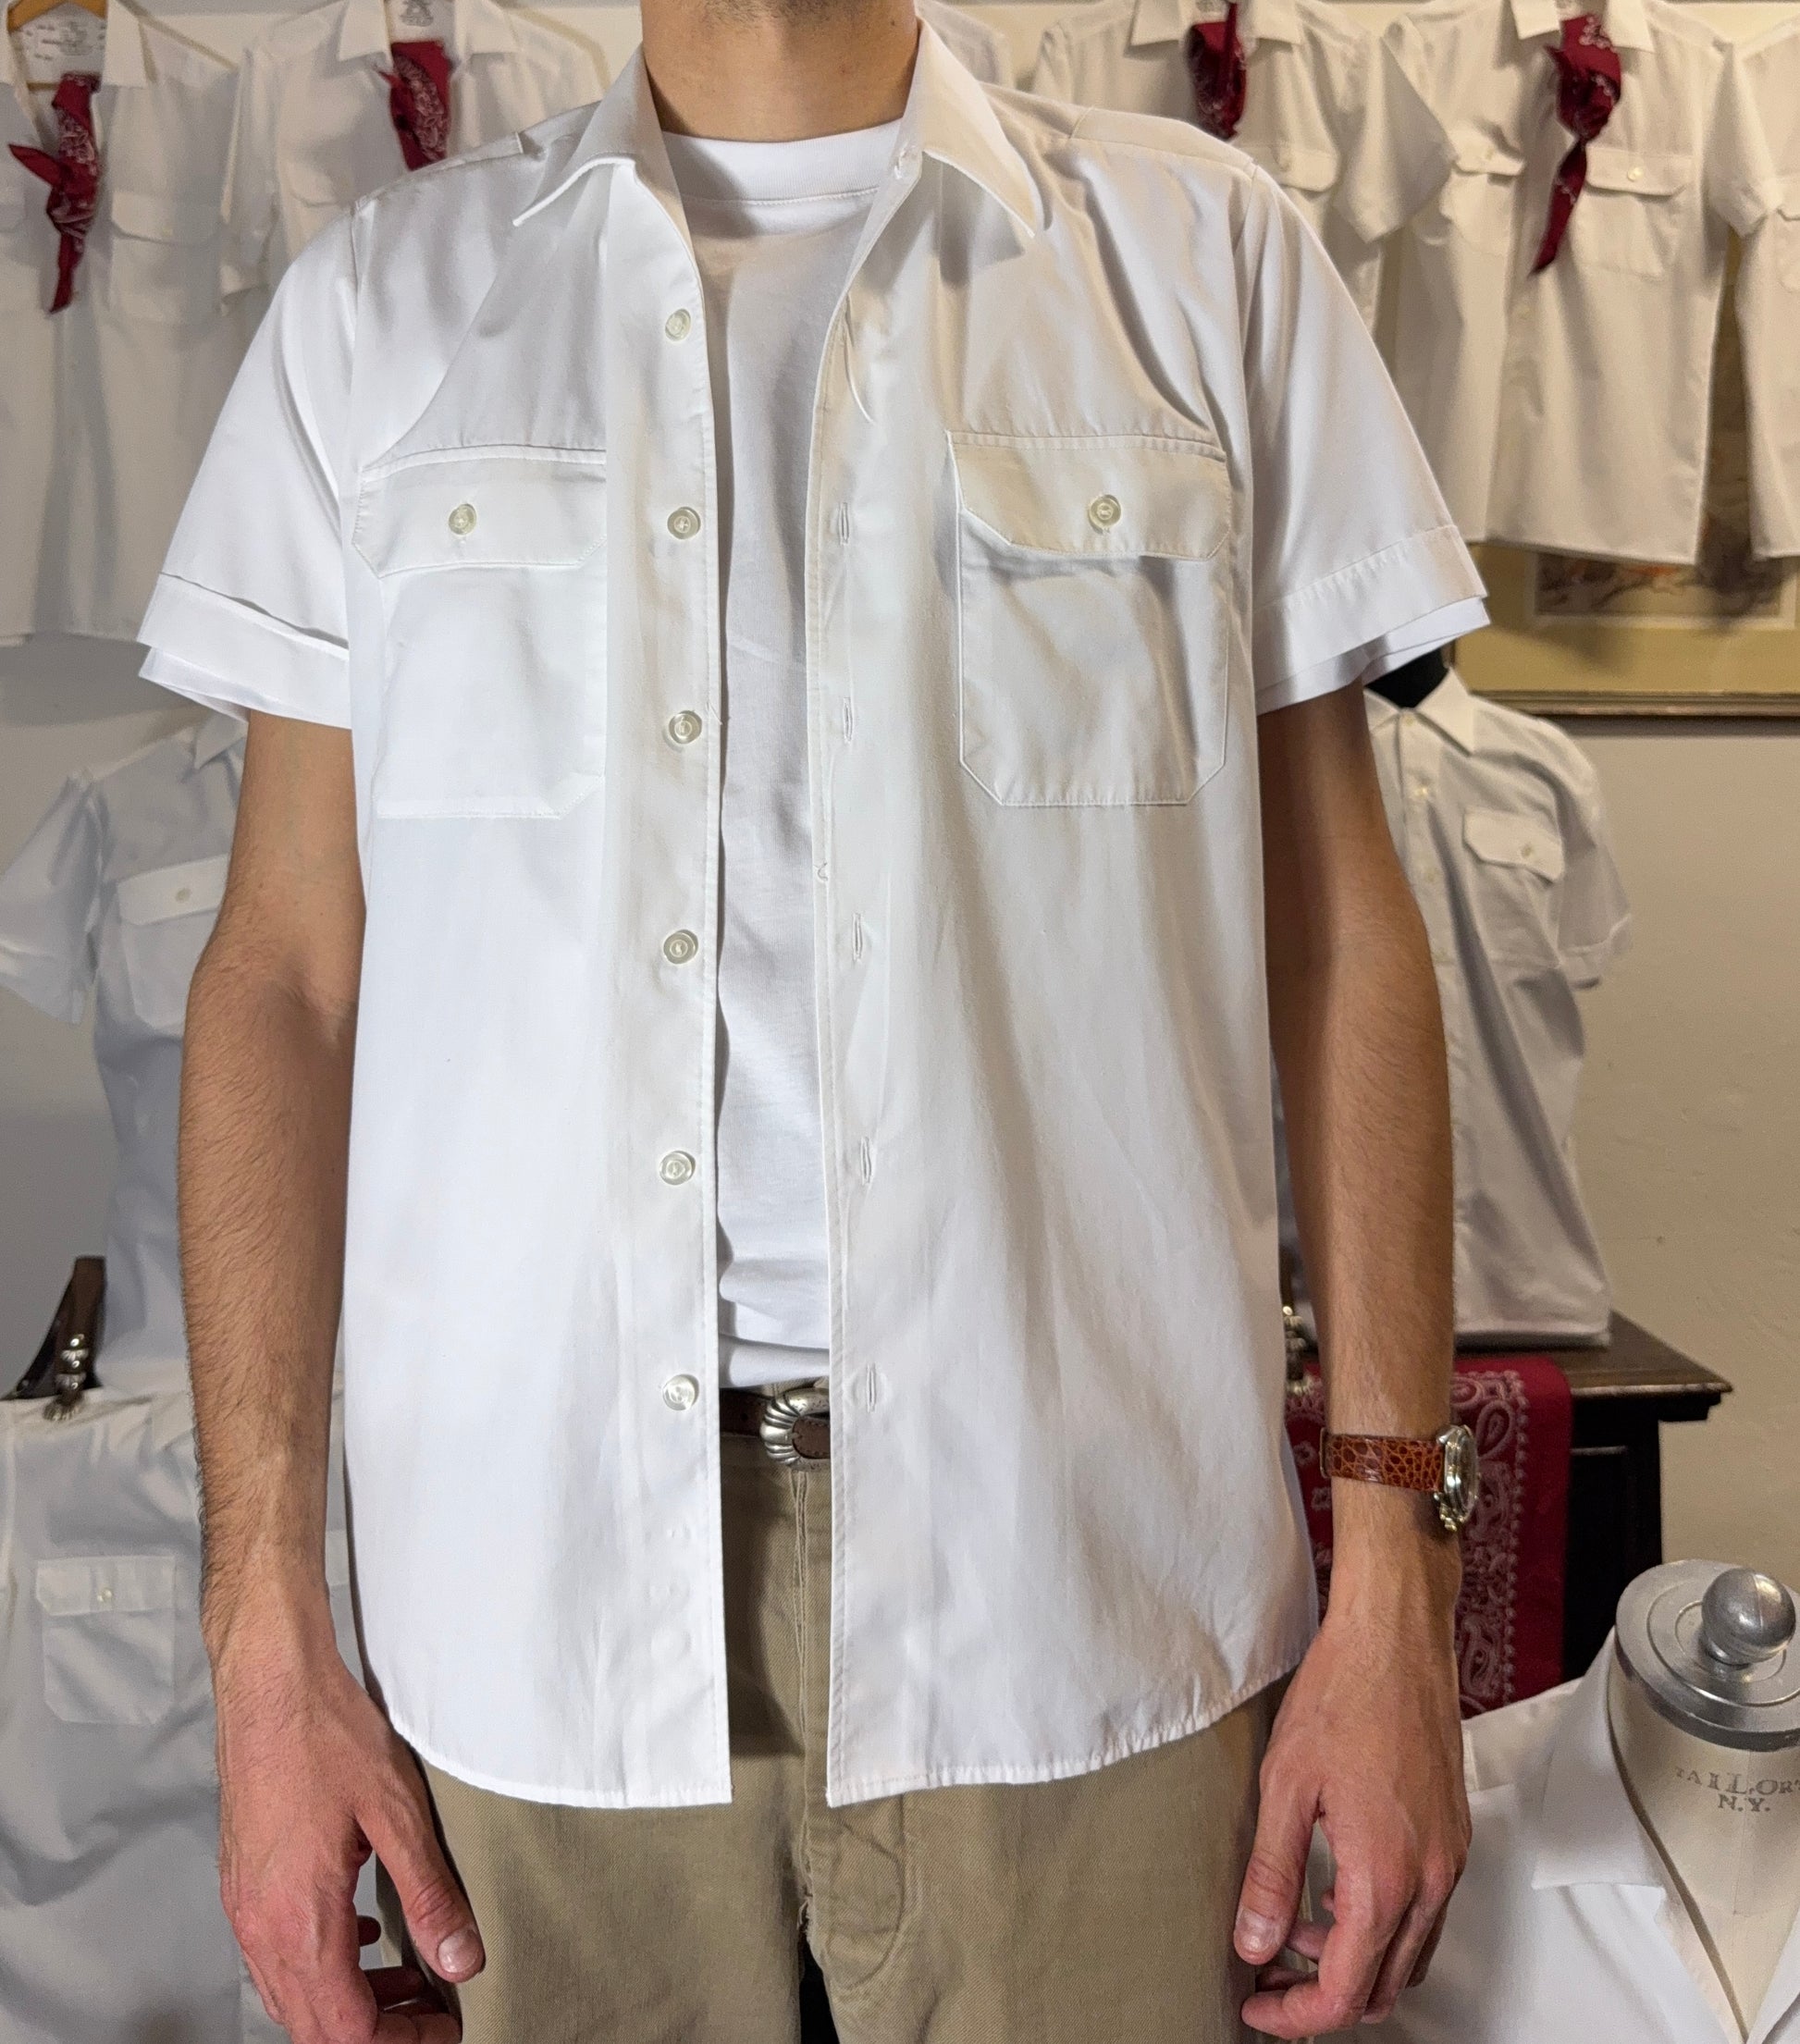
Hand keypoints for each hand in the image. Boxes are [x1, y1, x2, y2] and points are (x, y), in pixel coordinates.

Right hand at [210, 1598, 484, 2043]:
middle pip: (314, 2026)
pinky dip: (324, 1964)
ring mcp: (245, 1906)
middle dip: (378, 2030)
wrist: (268, 1684)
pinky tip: (365, 1931)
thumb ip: (429, 1893)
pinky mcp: (244, 1882)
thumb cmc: (325, 1734)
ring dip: (349, 2001)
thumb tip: (460, 1958)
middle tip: (431, 2009)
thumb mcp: (397, 1813)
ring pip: (292, 1995)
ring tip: (407, 1975)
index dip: (401, 2040)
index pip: (345, 2031)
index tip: (443, 2025)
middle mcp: (259, 1927)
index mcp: (297, 1920)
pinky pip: (278, 1955)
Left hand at [1235, 1504, 1468, 2035]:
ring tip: (1293, 1931)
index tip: (1258, 2007)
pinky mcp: (1452, 1835)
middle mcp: (1429, 1878)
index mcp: (1386, 1876)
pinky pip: (1424, 1911)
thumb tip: (1254, 1944)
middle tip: (1269, 1975)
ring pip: (1410, 1953)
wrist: (1396, 1637)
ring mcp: (1448, 1858)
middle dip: (1324, 1995)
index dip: (1296, 2015)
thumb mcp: (1285, 1787)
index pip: (1346, 1989)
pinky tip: (1334, 1890)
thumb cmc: (1343, 1695)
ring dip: (1355, 1962)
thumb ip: (1270, 1875)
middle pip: (1384, 1986)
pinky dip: (1381, 1924)